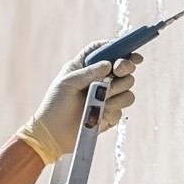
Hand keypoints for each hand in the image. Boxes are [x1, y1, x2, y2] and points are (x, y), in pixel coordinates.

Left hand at [16, 41, 141, 164]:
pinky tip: (100, 113)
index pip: (106, 52)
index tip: (130, 52)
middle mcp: (99, 80)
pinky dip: (114, 108)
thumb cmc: (54, 105)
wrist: (53, 134)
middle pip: (124, 68)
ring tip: (102, 98)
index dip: (120, 48)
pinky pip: (122, 108)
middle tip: (117, 71)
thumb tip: (108, 64)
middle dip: (124, 67)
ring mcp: (106, 97)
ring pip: (127, 87)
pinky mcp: (110, 114)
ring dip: (118, 90)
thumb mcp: (67, 82)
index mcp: (86, 67)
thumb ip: (89, 72)